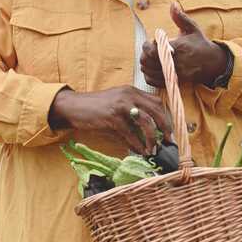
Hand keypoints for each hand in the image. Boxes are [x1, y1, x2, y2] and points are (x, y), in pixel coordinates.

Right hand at [48, 86, 171, 154]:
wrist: (73, 106)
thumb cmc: (94, 108)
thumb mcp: (116, 106)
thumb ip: (131, 115)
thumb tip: (145, 136)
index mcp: (131, 91)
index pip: (156, 101)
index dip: (165, 116)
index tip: (168, 130)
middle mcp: (129, 95)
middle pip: (156, 110)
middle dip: (165, 127)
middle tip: (168, 141)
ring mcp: (121, 105)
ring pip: (146, 122)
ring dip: (152, 138)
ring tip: (153, 149)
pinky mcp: (112, 117)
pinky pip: (130, 133)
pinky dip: (137, 144)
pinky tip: (139, 151)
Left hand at [140, 2, 226, 86]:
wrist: (212, 63)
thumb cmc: (200, 44)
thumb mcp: (192, 28)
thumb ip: (180, 17)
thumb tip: (173, 4)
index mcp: (179, 47)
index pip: (154, 49)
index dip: (147, 45)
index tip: (149, 42)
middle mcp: (176, 61)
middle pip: (148, 61)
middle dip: (144, 54)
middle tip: (147, 50)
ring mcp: (174, 73)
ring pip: (149, 71)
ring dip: (145, 64)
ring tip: (148, 58)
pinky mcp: (173, 81)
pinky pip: (154, 81)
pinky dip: (149, 75)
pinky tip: (151, 68)